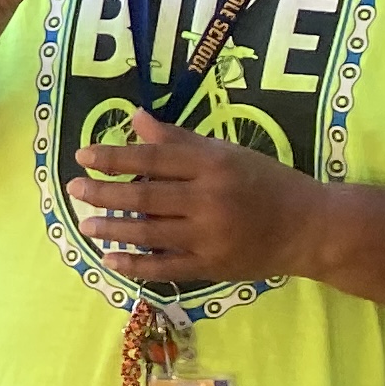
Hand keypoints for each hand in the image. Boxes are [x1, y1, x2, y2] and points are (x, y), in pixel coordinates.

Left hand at [68, 106, 329, 283]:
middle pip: (146, 197)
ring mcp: (210, 235)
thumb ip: (179, 140)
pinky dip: (135, 265)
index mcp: (213, 166)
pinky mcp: (212, 266)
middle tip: (73, 189)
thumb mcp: (227, 153)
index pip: (153, 160)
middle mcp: (210, 199)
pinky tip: (110, 259)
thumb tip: (135, 117)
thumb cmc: (265, 183)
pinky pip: (165, 268)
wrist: (311, 227)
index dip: (114, 157)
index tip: (83, 156)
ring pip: (149, 233)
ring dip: (112, 229)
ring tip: (84, 224)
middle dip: (104, 193)